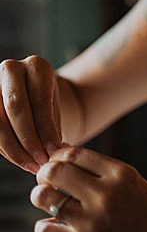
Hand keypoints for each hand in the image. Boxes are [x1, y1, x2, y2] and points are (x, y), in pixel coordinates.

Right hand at [0, 56, 64, 172]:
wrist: (34, 96)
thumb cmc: (47, 105)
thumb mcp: (55, 110)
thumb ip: (52, 126)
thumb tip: (54, 152)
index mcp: (37, 66)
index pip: (39, 98)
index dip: (45, 128)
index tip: (54, 151)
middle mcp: (11, 69)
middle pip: (15, 107)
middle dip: (28, 139)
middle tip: (41, 161)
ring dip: (14, 148)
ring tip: (31, 165)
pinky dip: (5, 148)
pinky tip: (20, 160)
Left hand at [31, 146, 146, 231]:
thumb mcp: (142, 191)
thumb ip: (110, 179)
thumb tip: (68, 166)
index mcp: (124, 174)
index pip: (74, 153)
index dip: (58, 159)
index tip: (58, 167)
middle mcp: (108, 194)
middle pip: (54, 171)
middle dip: (44, 175)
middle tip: (48, 184)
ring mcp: (94, 221)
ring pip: (43, 197)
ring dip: (40, 199)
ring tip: (51, 206)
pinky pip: (44, 230)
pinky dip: (44, 228)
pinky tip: (55, 228)